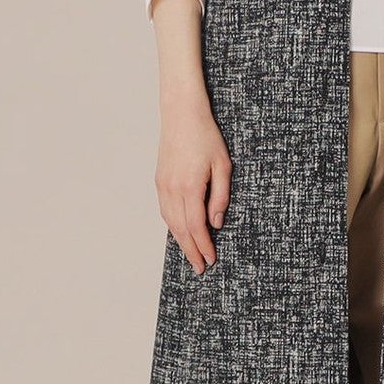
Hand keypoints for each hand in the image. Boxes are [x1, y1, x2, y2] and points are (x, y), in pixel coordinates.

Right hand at [156, 102, 232, 275]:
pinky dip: (172, 226)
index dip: (204, 246)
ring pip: (170, 222)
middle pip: (181, 229)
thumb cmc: (206, 136)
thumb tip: (216, 222)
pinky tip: (180, 232)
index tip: (210, 260)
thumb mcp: (223, 166)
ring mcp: (163, 186)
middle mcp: (172, 190)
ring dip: (180, 241)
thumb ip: (220, 196)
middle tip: (200, 268)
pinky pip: (165, 210)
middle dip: (191, 251)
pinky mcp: (160, 181)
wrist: (181, 114)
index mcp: (190, 187)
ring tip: (191, 254)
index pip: (197, 227)